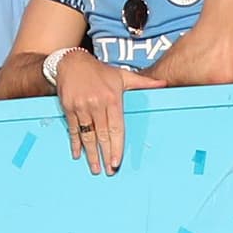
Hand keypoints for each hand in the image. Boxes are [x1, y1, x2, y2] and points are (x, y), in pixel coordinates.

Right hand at [55, 54, 135, 176]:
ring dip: (91, 154)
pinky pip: (73, 129)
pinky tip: (77, 154)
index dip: (117, 146)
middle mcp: (97, 104)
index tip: (117, 162)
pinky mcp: (68, 108)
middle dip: (105, 155)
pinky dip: (75, 143)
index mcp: (112, 98)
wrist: (72, 61)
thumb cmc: (100, 71)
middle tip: (109, 171)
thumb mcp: (122, 75)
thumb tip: (163, 84)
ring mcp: (81, 106)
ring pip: (87, 135)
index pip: (116, 128)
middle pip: (102, 135)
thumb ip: (143, 82)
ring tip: (95, 168)